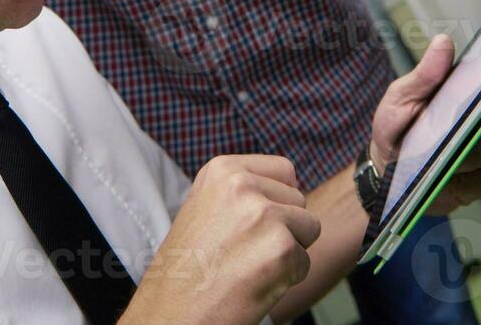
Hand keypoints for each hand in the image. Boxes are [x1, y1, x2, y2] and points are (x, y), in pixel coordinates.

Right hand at [123, 155, 319, 324]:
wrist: (171, 314)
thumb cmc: (187, 269)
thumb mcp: (204, 207)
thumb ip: (242, 191)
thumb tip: (291, 185)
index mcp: (223, 169)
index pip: (284, 170)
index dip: (278, 201)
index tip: (253, 224)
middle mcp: (243, 185)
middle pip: (299, 200)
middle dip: (284, 228)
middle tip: (246, 252)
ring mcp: (263, 214)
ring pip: (309, 228)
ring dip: (288, 252)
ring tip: (250, 266)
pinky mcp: (281, 248)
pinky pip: (304, 262)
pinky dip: (287, 279)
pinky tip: (254, 285)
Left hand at [367, 35, 480, 216]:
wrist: (389, 170)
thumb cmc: (396, 127)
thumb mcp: (401, 97)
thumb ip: (424, 74)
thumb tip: (444, 41)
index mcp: (462, 93)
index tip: (469, 92)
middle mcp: (480, 117)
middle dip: (463, 130)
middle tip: (438, 136)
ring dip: (458, 158)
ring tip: (432, 160)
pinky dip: (463, 182)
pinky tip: (444, 179)